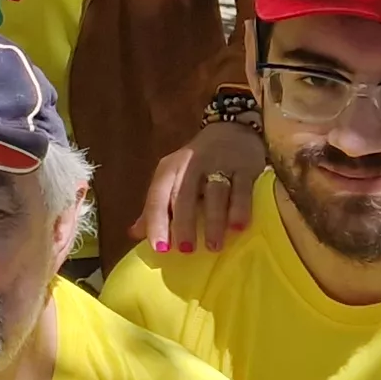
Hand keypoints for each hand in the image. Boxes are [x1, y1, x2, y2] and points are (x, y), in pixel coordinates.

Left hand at [137, 120, 266, 253]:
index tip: (159, 248)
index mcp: (170, 169)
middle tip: (186, 250)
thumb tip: (134, 234)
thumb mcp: (173, 179)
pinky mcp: (246, 167)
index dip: (156, 221)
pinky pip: (242, 190)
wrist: (231, 129)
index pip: (158, 195)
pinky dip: (240, 209)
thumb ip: (156, 206)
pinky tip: (238, 228)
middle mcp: (192, 165)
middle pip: (185, 195)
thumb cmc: (196, 164)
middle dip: (184, 223)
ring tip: (214, 246)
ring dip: (214, 221)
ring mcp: (220, 164)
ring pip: (215, 193)